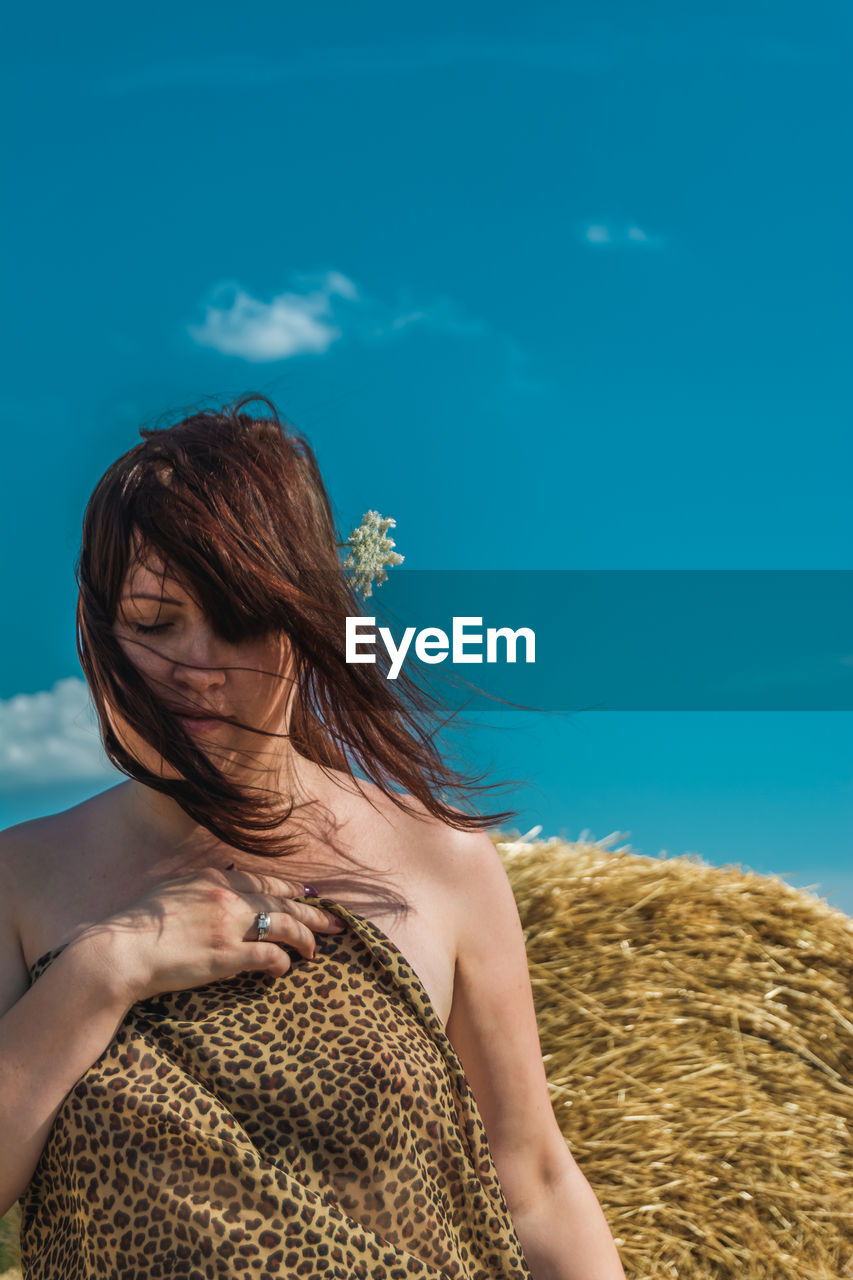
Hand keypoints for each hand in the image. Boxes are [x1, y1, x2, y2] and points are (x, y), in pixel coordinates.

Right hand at [93, 866, 345, 1003]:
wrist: (119, 951)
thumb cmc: (138, 926)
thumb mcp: (172, 892)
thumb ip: (201, 889)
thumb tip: (223, 886)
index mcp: (213, 878)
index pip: (264, 881)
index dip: (291, 891)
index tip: (308, 897)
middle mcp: (226, 896)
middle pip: (283, 902)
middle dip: (313, 913)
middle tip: (337, 923)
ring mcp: (228, 925)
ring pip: (284, 926)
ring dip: (305, 938)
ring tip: (316, 951)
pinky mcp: (226, 956)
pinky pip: (268, 956)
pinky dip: (282, 963)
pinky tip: (286, 970)